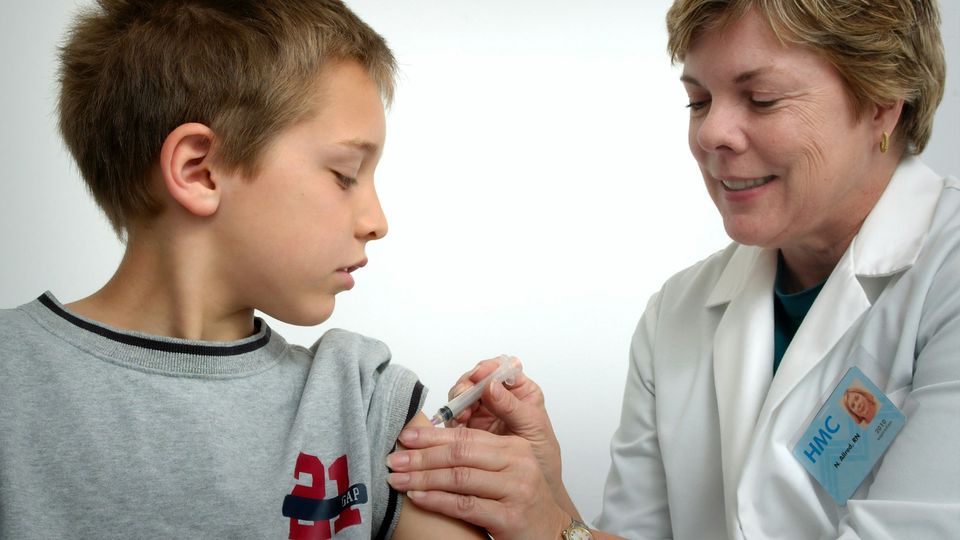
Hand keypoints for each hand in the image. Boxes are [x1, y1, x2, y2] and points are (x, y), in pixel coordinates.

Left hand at [386, 425, 568, 539]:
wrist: (550, 532)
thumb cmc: (521, 500)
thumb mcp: (506, 469)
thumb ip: (477, 455)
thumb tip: (430, 445)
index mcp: (514, 446)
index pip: (467, 435)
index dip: (432, 435)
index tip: (406, 436)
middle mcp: (518, 463)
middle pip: (460, 453)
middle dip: (422, 456)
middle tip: (394, 459)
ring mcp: (516, 489)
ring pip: (459, 478)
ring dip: (423, 478)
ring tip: (398, 479)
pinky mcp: (509, 516)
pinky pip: (464, 506)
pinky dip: (437, 500)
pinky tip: (417, 497)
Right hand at [445, 359, 563, 494]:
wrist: (532, 493)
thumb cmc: (542, 458)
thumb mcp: (534, 430)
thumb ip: (514, 407)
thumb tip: (492, 385)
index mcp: (520, 392)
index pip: (502, 368)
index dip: (489, 368)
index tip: (481, 374)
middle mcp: (499, 398)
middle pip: (476, 379)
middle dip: (468, 384)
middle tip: (464, 395)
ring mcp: (482, 413)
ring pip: (462, 396)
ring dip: (458, 401)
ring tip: (461, 415)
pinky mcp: (468, 429)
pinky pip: (454, 417)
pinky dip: (452, 419)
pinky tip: (456, 426)